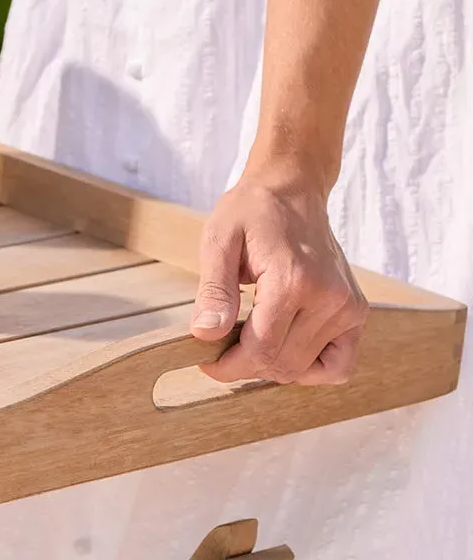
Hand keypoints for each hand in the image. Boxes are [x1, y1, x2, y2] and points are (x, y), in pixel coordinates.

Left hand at [190, 168, 367, 385]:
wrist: (293, 190)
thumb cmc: (251, 212)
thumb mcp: (219, 241)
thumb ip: (213, 291)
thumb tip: (204, 335)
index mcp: (293, 280)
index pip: (260, 351)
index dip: (227, 366)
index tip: (206, 361)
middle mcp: (329, 298)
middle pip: (281, 365)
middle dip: (245, 366)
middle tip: (223, 345)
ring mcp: (349, 307)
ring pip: (304, 369)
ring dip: (271, 366)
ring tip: (250, 339)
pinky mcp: (356, 311)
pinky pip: (339, 365)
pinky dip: (310, 368)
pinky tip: (285, 348)